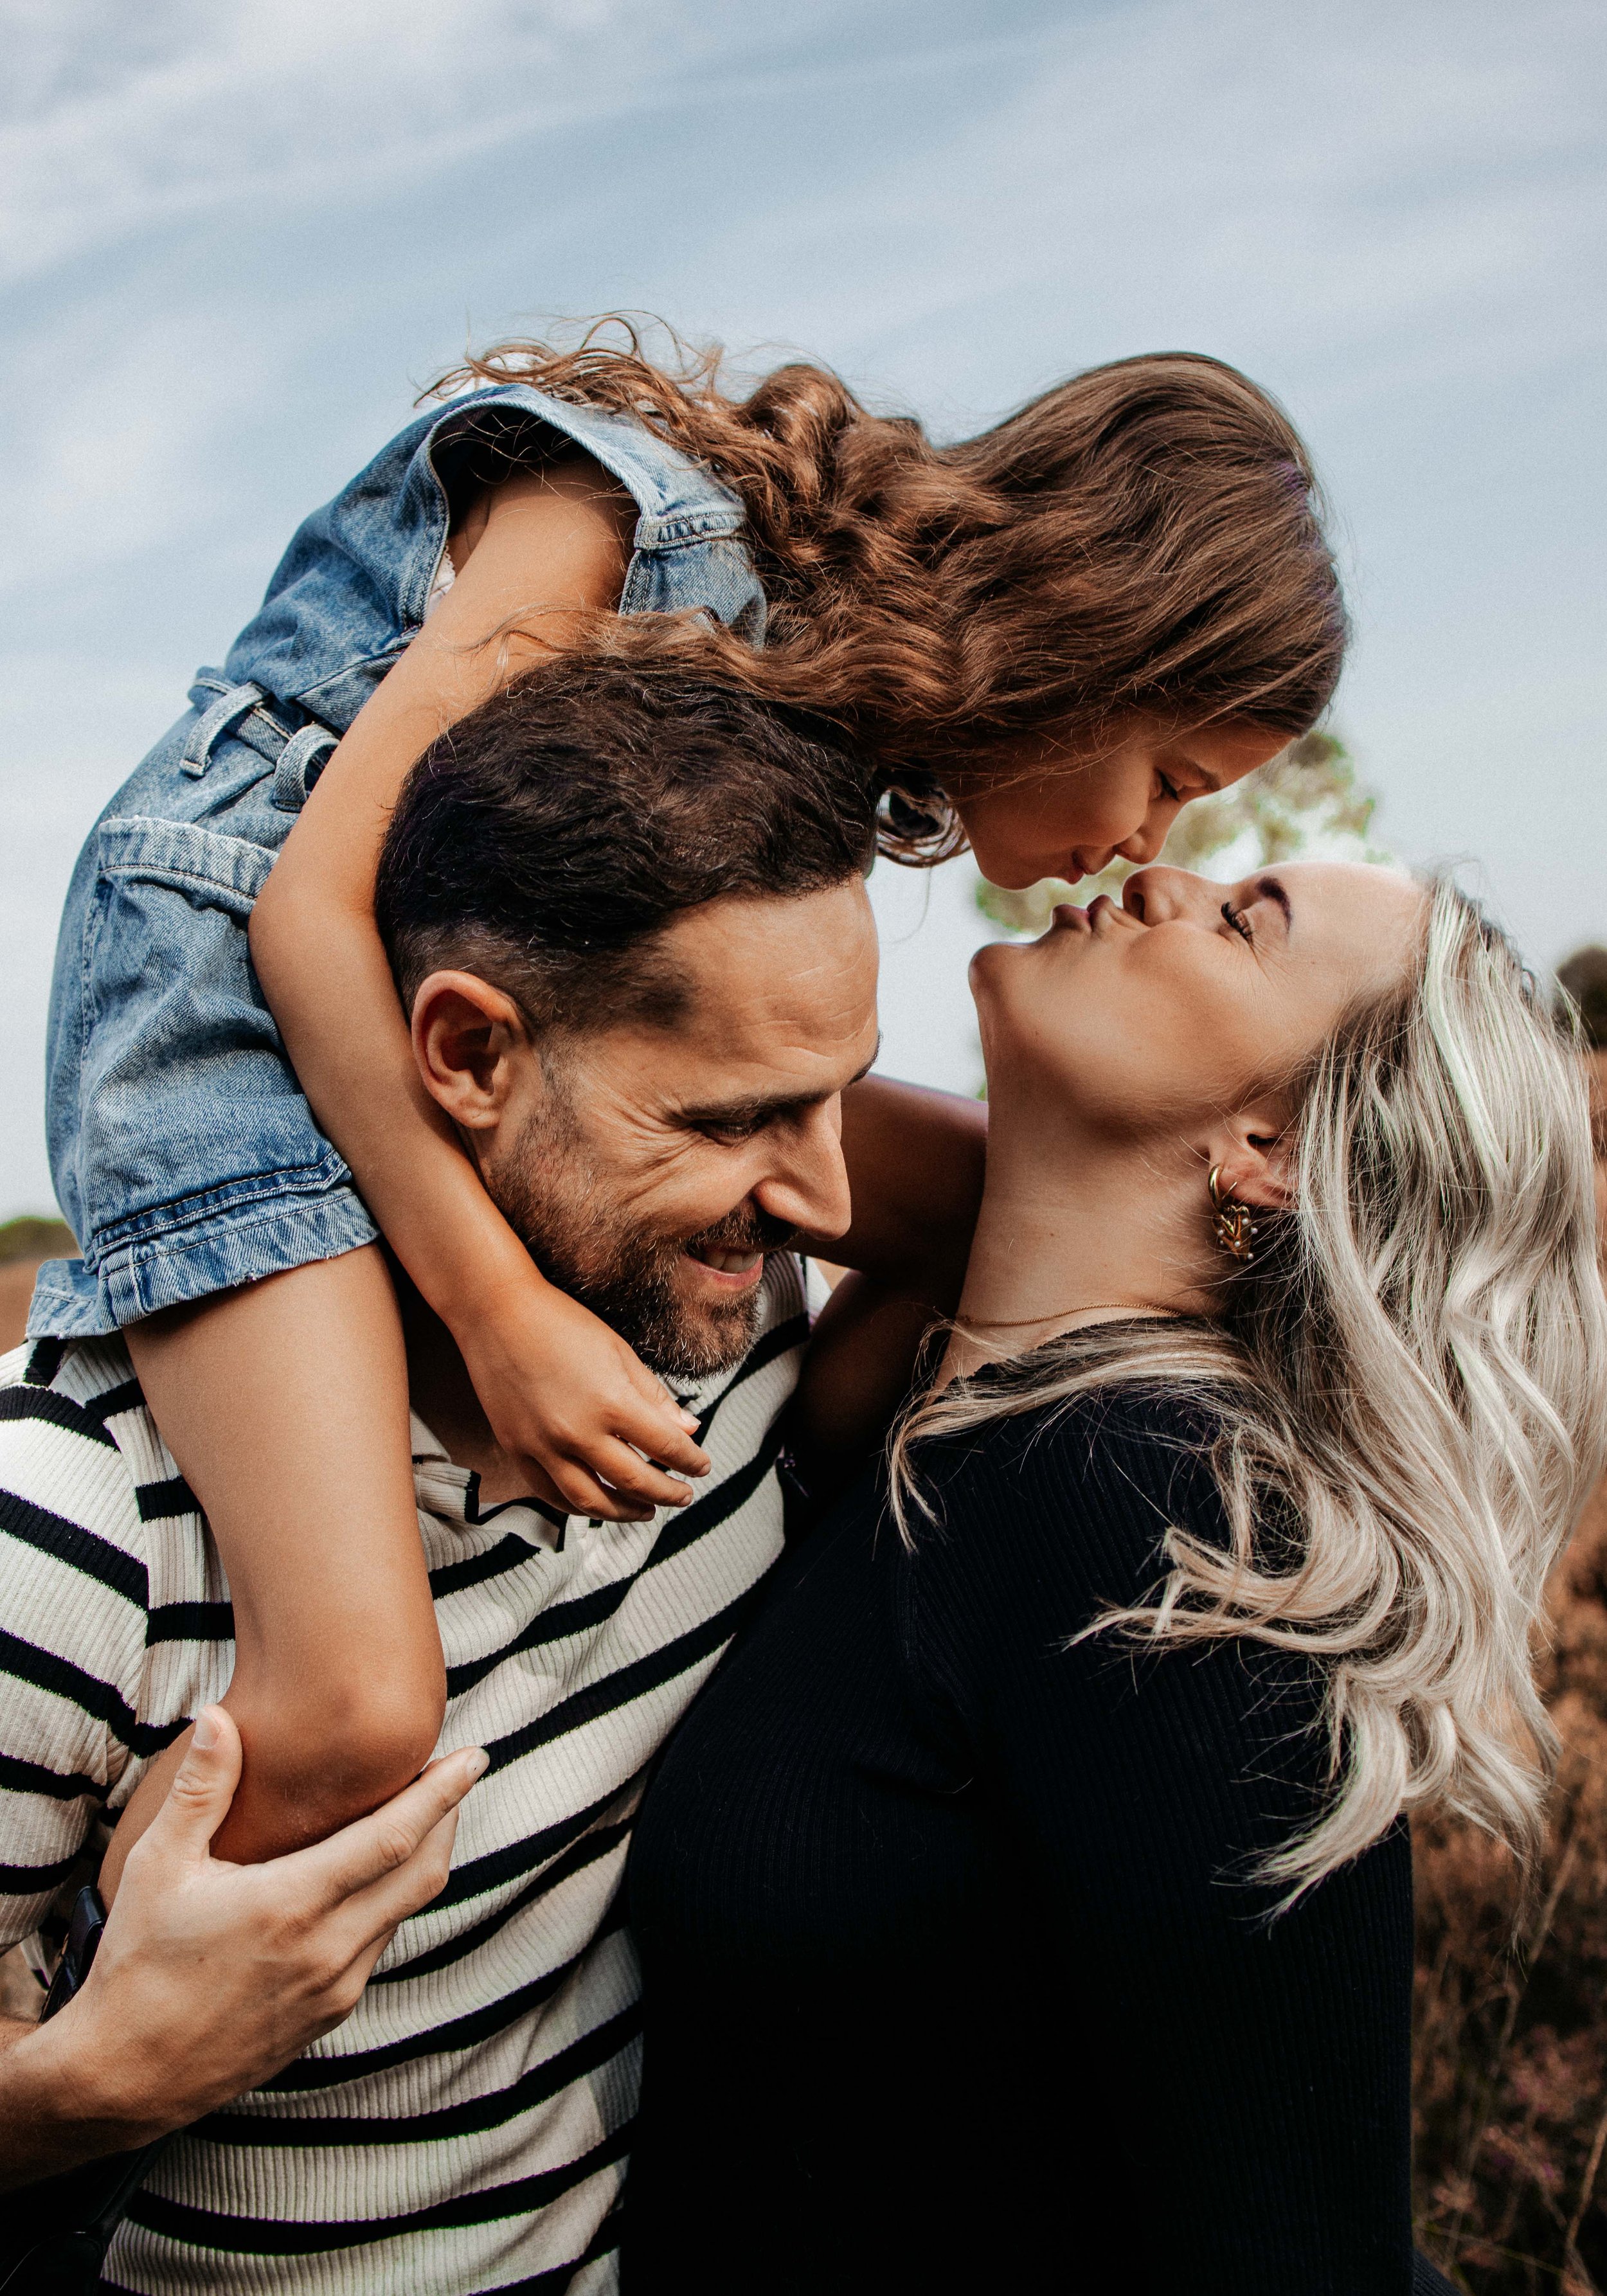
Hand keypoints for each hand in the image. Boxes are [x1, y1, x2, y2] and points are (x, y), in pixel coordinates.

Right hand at [5, 1708, 484, 2180]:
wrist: (124, 2078)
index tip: (475, 1757)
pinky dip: (389, 1904)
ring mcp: (333, 1990)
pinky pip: (378, 1947)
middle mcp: (326, 1951)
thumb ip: (200, 1789)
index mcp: (291, 1906)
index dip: (442, 1794)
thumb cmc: (136, 1964)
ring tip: (417, 1817)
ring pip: (403, 1912)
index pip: (394, 1838)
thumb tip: (220, 1715)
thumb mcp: (158, 1867)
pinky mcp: (328, 2017)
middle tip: (456, 1776)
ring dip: (419, 1862)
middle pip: (422, 1873)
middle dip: (448, 1818)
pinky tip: (371, 1881)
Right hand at [458, 1271, 710, 1521]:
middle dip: (666, 1493)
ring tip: (645, 1511)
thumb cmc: (561, 1323)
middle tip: (682, 1495)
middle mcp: (578, 1432)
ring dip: (624, 1512)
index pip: (666, 1447)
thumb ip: (655, 1396)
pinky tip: (596, 1505)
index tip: (702, 1466)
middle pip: (634, 1482)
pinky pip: (550, 1494)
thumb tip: (689, 1429)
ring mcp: (544, 1446)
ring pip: (591, 1501)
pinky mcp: (517, 1450)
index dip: (691, 1461)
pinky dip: (577, 1508)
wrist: (497, 1313)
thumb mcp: (619, 1352)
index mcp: (612, 1402)